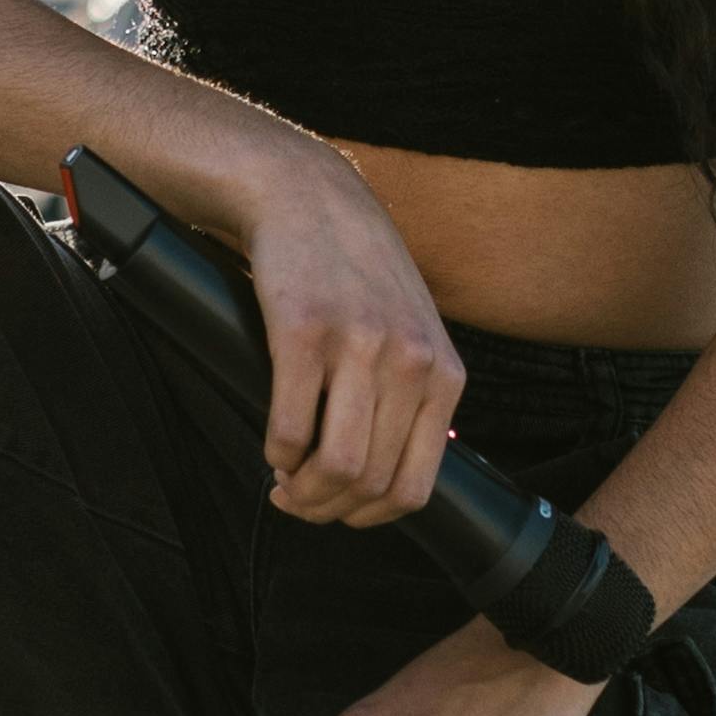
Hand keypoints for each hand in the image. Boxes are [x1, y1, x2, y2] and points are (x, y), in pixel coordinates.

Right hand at [238, 150, 458, 531]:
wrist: (309, 196)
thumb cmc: (357, 271)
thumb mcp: (415, 331)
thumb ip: (418, 396)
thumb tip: (394, 476)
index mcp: (444, 373)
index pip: (415, 487)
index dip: (370, 518)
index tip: (338, 511)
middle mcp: (409, 362)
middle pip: (370, 484)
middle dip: (327, 509)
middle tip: (298, 501)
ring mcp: (358, 346)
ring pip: (335, 467)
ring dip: (300, 492)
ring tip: (284, 482)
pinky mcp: (302, 331)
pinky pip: (288, 427)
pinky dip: (275, 454)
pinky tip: (271, 445)